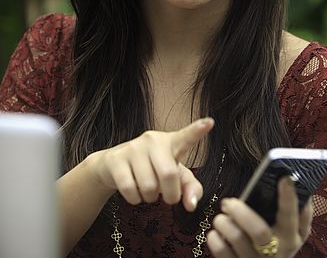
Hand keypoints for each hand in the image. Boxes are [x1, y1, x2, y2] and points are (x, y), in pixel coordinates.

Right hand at [85, 117, 213, 211]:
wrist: (114, 164)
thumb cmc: (152, 169)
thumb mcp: (175, 175)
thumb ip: (190, 188)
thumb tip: (191, 205)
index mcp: (172, 141)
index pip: (187, 136)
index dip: (198, 130)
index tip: (210, 122)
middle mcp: (153, 140)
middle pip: (168, 174)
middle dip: (170, 195)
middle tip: (168, 197)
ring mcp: (133, 147)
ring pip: (148, 186)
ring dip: (150, 198)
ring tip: (148, 189)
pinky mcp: (117, 159)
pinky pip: (130, 190)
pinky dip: (134, 199)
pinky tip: (134, 191)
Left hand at [207, 177, 312, 257]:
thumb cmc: (276, 244)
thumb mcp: (288, 231)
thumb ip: (288, 210)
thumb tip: (286, 178)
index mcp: (293, 237)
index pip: (293, 215)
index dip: (289, 196)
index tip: (283, 177)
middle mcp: (279, 252)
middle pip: (260, 231)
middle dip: (242, 213)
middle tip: (229, 202)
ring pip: (239, 240)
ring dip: (226, 224)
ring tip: (220, 217)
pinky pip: (224, 254)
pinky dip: (217, 241)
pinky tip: (215, 234)